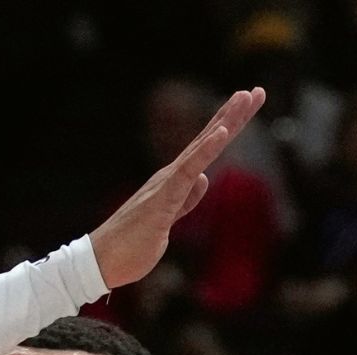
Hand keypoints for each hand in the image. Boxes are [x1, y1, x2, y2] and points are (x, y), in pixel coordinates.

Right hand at [90, 87, 264, 288]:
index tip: (247, 106)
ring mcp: (166, 184)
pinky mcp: (163, 198)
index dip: (228, 127)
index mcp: (174, 183)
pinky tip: (221, 133)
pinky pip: (188, 170)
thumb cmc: (131, 245)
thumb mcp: (168, 221)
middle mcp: (170, 176)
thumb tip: (203, 180)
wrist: (101, 261)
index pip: (206, 150)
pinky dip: (205, 150)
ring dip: (224, 122)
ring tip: (244, 97)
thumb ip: (185, 200)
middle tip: (255, 91)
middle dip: (233, 115)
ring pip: (200, 147)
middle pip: (207, 140)